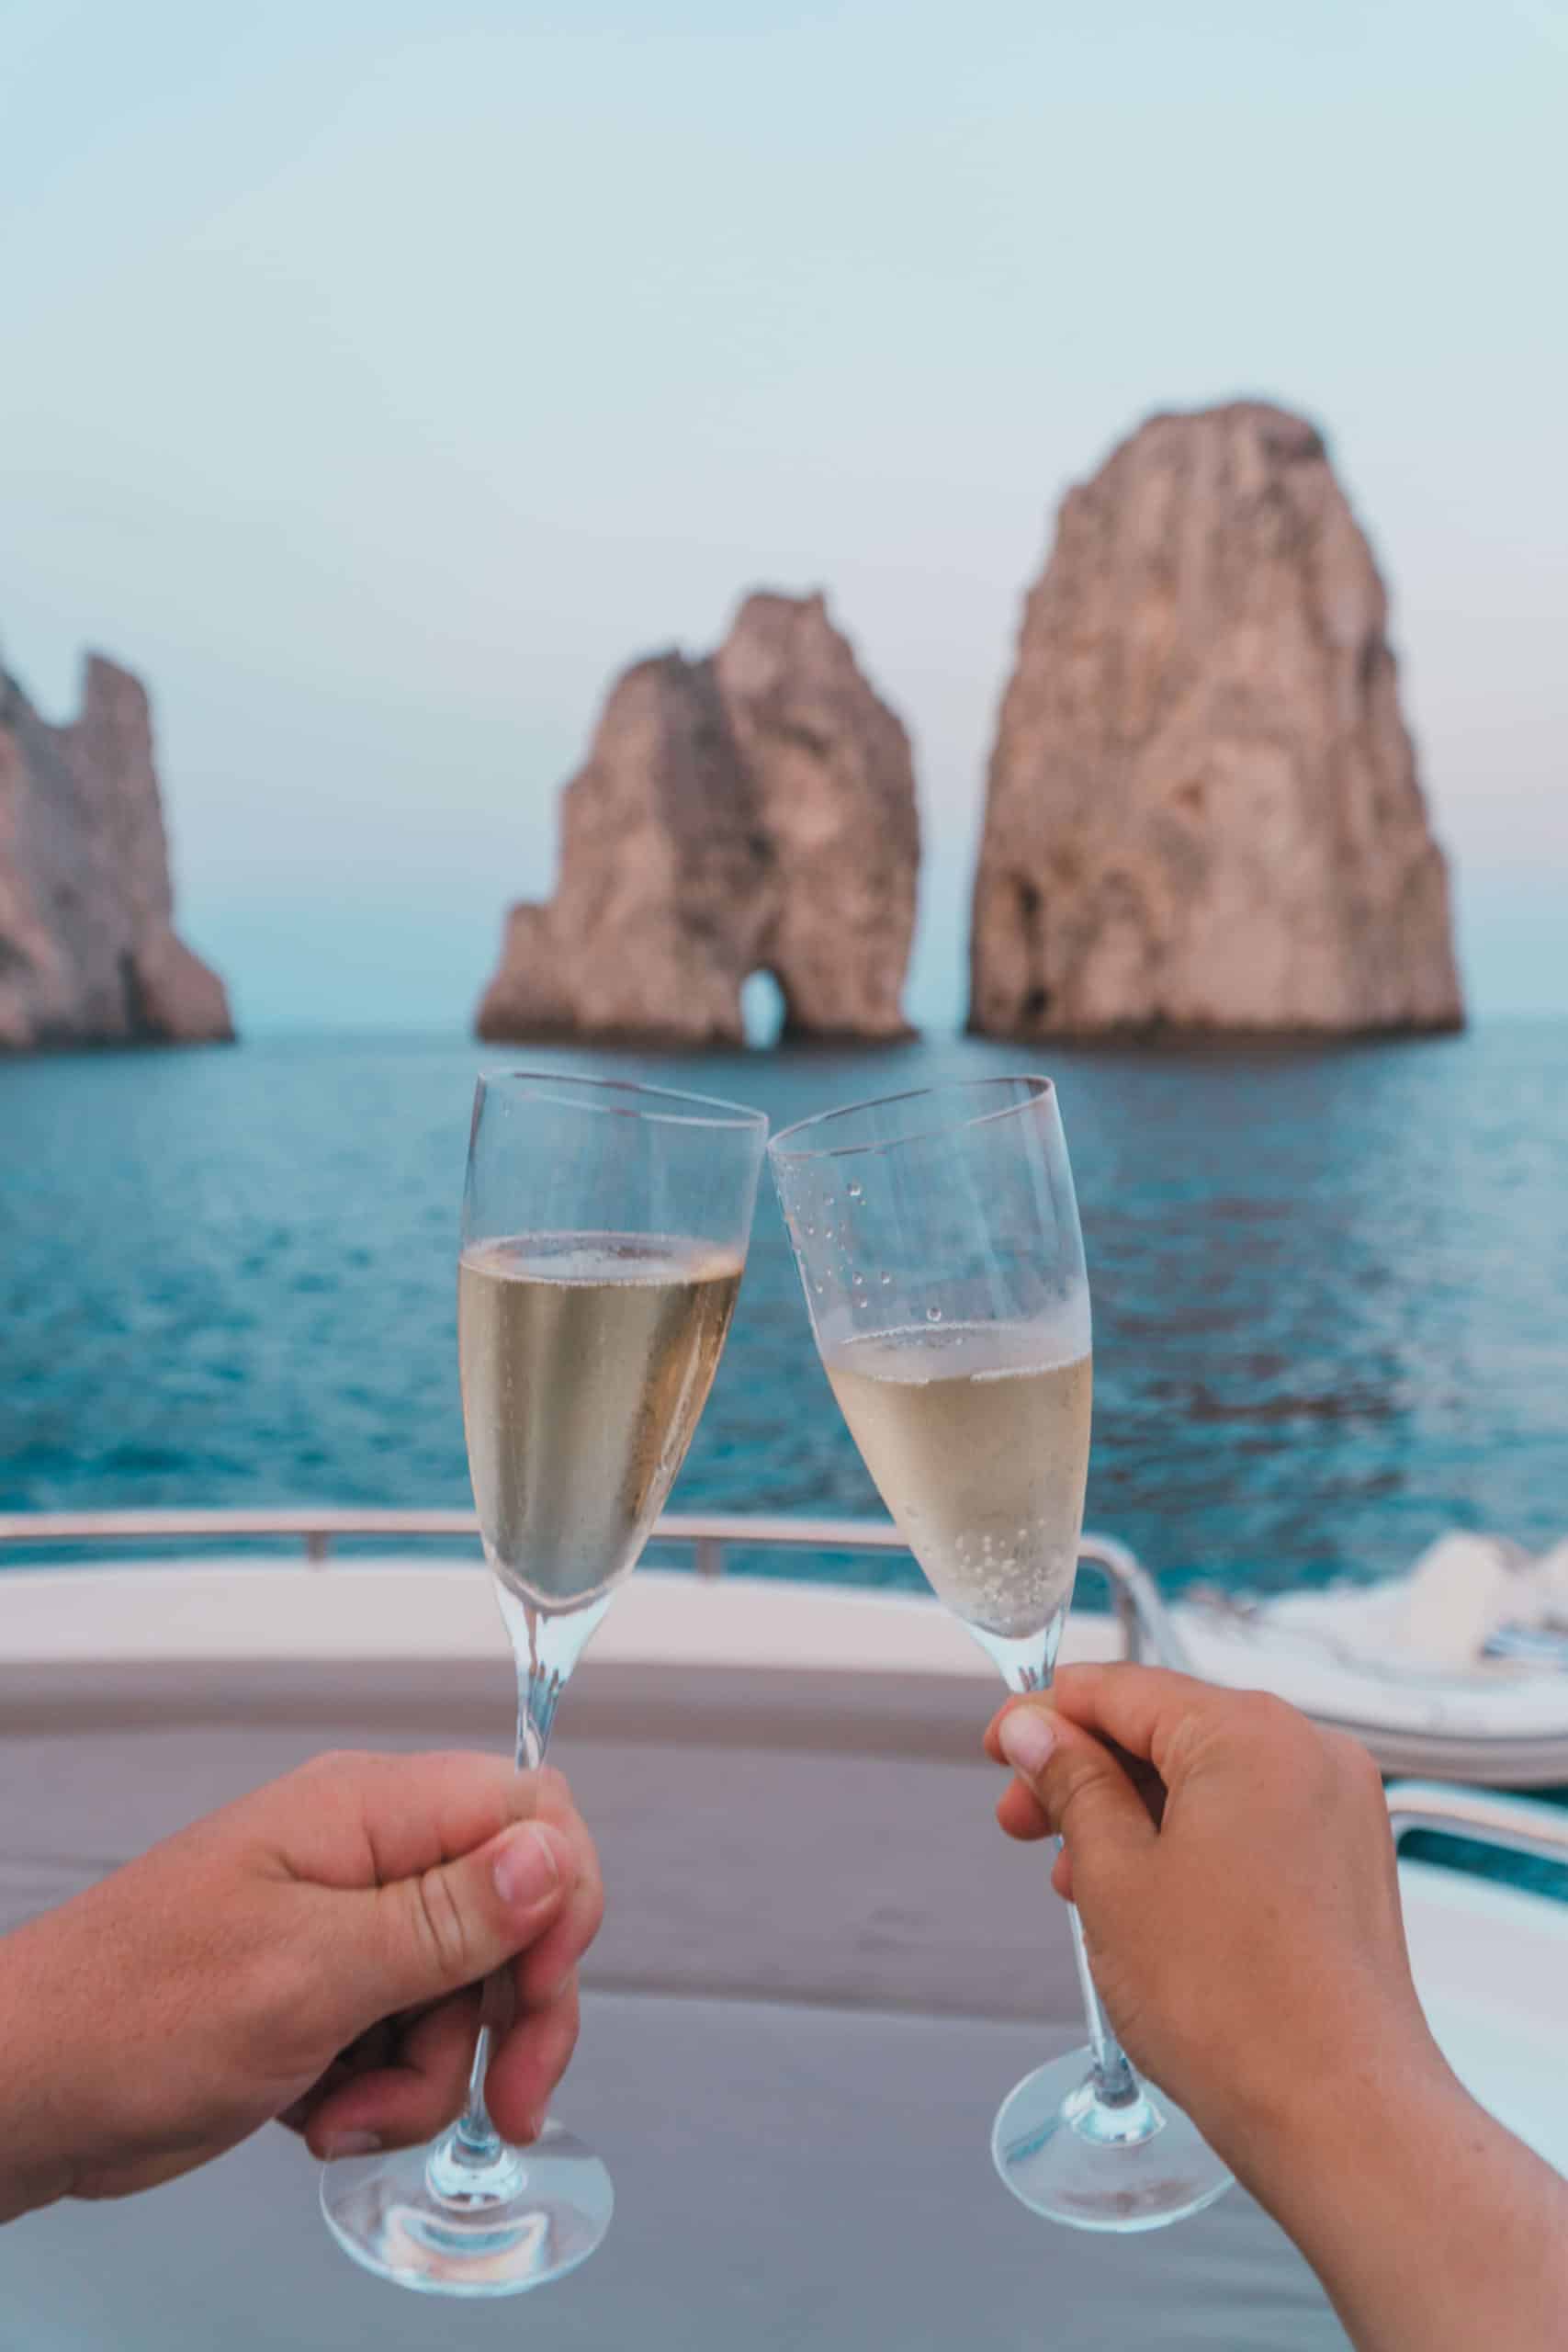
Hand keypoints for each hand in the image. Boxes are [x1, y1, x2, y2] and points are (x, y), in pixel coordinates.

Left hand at [0, 1751, 602, 2220]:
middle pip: (514, 1915)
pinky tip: (321, 2117)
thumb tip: (553, 1857)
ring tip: (346, 2116)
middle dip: (513, 2018)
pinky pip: (411, 2041)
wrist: (28, 2093)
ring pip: (465, 1996)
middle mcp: (370, 1857)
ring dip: (429, 2076)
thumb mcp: (311, 1973)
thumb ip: (444, 1916)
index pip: (529, 1812)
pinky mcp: (329, 1994)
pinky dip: (383, 2094)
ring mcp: (349, 1928)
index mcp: (368, 1813)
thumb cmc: (135, 2016)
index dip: (559, 1900)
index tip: (538, 1993)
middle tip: (507, 2105)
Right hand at [985, 1664, 1440, 2174]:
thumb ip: (1072, 1786)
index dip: (1048, 1716)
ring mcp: (1340, 1809)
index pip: (1125, 1690)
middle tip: (1024, 1822)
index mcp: (1252, 1734)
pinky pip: (1252, 1821)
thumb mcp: (1115, 1878)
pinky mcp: (1349, 1864)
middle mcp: (1310, 1753)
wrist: (1341, 2116)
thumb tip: (1036, 1734)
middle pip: (1170, 1730)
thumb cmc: (1234, 2007)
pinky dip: (1190, 1843)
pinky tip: (1143, 1899)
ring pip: (1209, 1780)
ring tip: (1078, 1879)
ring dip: (1134, 1816)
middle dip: (1088, 1774)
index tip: (1002, 1747)